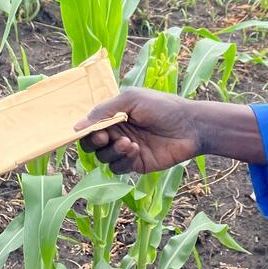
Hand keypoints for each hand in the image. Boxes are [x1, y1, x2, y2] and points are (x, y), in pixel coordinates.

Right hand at [74, 88, 200, 174]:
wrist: (190, 126)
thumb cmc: (162, 107)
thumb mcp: (131, 100)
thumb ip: (103, 112)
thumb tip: (76, 127)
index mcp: (114, 115)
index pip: (90, 126)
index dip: (87, 131)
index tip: (95, 131)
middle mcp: (117, 132)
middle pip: (91, 145)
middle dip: (95, 143)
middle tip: (106, 138)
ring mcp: (126, 149)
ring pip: (104, 158)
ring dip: (112, 151)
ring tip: (129, 143)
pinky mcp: (136, 164)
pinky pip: (118, 168)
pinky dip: (123, 161)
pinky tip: (136, 150)